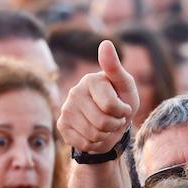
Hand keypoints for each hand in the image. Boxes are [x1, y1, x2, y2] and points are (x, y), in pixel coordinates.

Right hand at [57, 40, 138, 154]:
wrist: (108, 123)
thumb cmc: (120, 101)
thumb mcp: (125, 86)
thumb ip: (116, 68)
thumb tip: (105, 43)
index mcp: (90, 79)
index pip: (111, 106)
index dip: (123, 112)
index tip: (123, 107)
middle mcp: (74, 92)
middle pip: (102, 122)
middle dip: (114, 125)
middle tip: (114, 119)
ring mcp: (65, 109)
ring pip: (93, 135)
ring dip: (106, 135)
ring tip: (105, 126)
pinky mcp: (61, 125)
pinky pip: (84, 144)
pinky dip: (95, 143)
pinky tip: (94, 133)